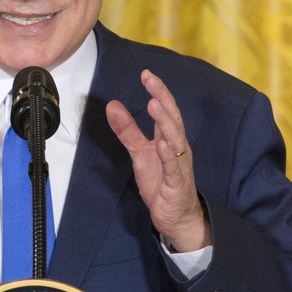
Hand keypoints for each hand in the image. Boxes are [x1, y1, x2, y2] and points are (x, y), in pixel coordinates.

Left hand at [105, 70, 210, 251]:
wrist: (177, 217)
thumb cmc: (162, 183)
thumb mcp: (139, 153)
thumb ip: (128, 130)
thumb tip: (112, 105)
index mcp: (169, 138)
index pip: (165, 109)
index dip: (157, 91)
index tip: (146, 74)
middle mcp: (177, 147)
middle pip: (172, 118)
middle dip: (163, 98)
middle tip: (151, 80)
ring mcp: (179, 164)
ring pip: (176, 139)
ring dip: (166, 122)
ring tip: (155, 105)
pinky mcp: (177, 182)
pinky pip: (174, 166)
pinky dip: (169, 154)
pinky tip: (162, 143)